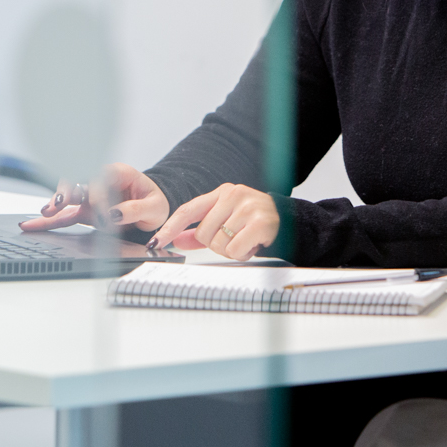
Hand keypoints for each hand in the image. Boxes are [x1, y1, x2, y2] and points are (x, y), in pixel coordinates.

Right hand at [18, 163, 169, 233]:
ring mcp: (90, 196)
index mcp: (119, 173)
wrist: (153, 211)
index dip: (101, 197)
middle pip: (78, 179)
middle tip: (61, 203)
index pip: (102, 179)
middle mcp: (101, 181)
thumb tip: (115, 213)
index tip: (106, 217)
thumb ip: (135, 209)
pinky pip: (65, 214)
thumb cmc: (155, 204)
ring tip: (47, 212)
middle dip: (68, 190)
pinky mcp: (85, 210)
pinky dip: (51, 220)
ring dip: (56, 201)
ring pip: (68, 195)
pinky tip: (33, 224)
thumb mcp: (154, 207)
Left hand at [150, 183, 279, 261]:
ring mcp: (247, 207)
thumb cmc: (254, 221)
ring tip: (245, 241)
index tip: (157, 241)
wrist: (289, 220)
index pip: (189, 210)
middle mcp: (234, 195)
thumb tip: (177, 239)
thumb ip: (200, 230)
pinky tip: (252, 245)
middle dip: (216, 244)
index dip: (171, 227)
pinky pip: (236, 249)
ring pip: (219, 244)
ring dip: (231, 250)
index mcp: (222, 192)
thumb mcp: (226, 220)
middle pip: (204, 233)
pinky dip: (242, 253)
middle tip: (233, 239)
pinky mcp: (260, 222)